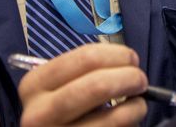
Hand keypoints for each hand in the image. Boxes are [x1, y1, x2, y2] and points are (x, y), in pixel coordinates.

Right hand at [19, 43, 147, 126]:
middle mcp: (39, 114)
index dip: (117, 55)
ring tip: (138, 104)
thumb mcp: (57, 85)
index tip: (131, 59)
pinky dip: (129, 123)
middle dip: (129, 77)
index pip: (85, 58)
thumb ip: (84, 72)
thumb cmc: (58, 109)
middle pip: (98, 86)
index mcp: (34, 85)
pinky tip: (128, 120)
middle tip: (140, 80)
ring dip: (136, 107)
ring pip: (114, 118)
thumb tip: (127, 63)